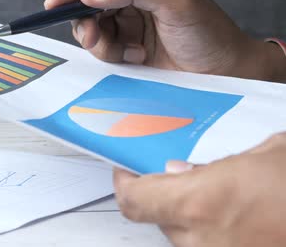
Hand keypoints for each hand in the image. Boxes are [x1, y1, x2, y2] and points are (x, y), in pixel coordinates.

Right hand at [45, 0, 285, 81]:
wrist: (225, 74)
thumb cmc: (209, 35)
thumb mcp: (176, 4)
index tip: (54, 4)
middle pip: (91, 2)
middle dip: (86, 21)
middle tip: (89, 38)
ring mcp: (131, 20)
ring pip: (93, 26)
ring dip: (99, 41)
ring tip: (122, 52)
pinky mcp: (128, 44)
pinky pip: (103, 46)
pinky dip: (111, 54)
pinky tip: (135, 57)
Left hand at [114, 132, 285, 246]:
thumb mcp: (268, 154)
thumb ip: (214, 165)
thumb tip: (180, 173)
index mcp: (202, 203)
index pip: (134, 201)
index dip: (124, 184)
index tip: (126, 171)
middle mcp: (204, 241)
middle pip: (160, 221)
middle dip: (167, 198)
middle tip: (185, 179)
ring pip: (186, 240)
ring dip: (194, 220)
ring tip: (226, 200)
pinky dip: (216, 235)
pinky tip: (242, 218)